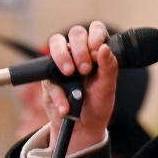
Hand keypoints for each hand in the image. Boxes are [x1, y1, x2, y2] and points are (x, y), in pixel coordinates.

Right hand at [44, 21, 117, 155]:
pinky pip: (49, 75)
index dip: (96, 35)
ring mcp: (63, 63)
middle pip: (75, 33)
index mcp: (97, 52)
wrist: (82, 127)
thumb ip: (108, 68)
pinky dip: (58, 92)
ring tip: (70, 74)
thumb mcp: (107, 89)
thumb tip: (105, 48)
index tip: (97, 51)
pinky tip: (66, 104)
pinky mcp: (50, 78)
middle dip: (79, 49)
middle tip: (85, 69)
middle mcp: (79, 53)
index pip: (96, 29)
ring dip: (62, 56)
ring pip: (56, 43)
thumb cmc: (98, 104)